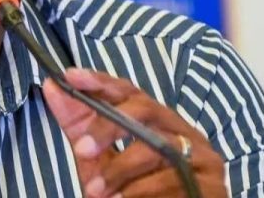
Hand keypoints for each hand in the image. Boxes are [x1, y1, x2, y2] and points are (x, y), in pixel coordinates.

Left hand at [42, 68, 226, 197]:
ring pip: (156, 149)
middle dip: (108, 128)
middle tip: (81, 150)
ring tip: (94, 192)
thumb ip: (79, 125)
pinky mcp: (211, 184)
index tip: (71, 76)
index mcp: (157, 120)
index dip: (101, 81)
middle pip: (145, 111)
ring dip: (119, 170)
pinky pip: (172, 181)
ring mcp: (201, 156)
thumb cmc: (133, 190)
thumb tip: (52, 87)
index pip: (130, 91)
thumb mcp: (100, 158)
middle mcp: (182, 131)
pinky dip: (139, 191)